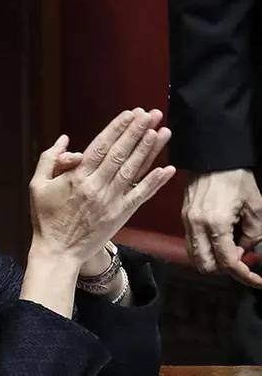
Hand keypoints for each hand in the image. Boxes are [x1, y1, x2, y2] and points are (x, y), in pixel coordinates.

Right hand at [29, 108, 175, 265]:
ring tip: (162, 131)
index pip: (100, 146)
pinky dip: (154, 182)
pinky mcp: (120, 215)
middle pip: (120, 154)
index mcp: (76, 177)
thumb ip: (49, 159)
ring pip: (133, 170)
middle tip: (151, 114)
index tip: (130, 114)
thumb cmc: (45, 218)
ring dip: (149, 150)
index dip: (117, 129)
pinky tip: (168, 169)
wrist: (58, 251)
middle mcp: (96, 186)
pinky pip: (140, 196)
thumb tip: (65, 139)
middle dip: (137, 132)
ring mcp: (111, 201)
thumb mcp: (37, 185)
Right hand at [183, 168, 261, 286]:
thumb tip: (248, 251)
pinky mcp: (184, 217)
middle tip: (244, 263)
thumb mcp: (256, 208)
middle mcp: (197, 226)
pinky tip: (220, 240)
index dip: (245, 276)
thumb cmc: (236, 178)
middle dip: (226, 270)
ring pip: (194, 257)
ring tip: (231, 251)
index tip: (257, 280)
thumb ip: (254, 235)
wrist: (214, 158)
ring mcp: (187, 221)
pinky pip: (191, 244)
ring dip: (213, 261)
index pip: (228, 262)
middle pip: (205, 265)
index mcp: (215, 224)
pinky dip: (205, 250)